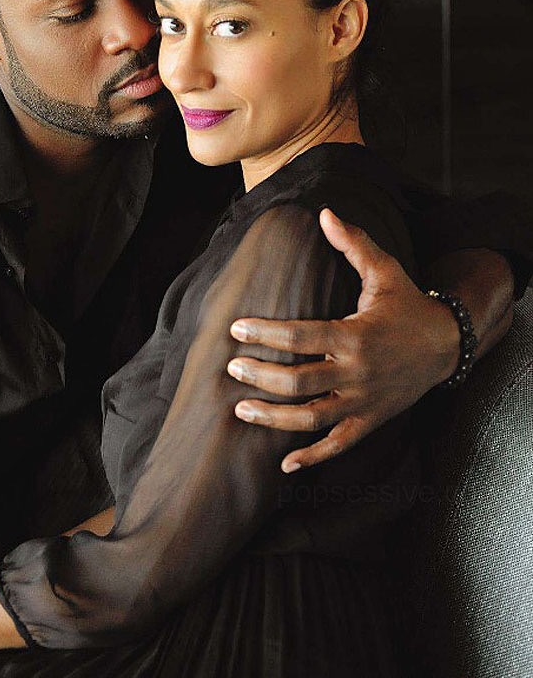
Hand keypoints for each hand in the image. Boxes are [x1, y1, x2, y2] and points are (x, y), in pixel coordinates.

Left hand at [227, 208, 459, 470]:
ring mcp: (363, 402)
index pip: (300, 336)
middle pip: (298, 382)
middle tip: (231, 368)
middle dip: (260, 376)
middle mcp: (356, 373)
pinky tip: (285, 465)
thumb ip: (354, 244)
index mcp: (354, 335)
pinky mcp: (370, 421)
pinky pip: (339, 444)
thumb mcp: (385, 270)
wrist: (447, 344)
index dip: (265, 332)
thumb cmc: (408, 304)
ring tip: (241, 409)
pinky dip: (313, 457)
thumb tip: (325, 212)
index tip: (236, 328)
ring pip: (311, 418)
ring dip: (273, 418)